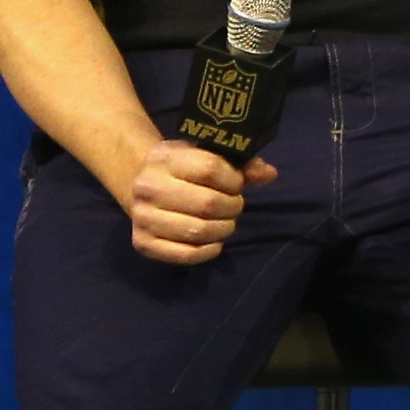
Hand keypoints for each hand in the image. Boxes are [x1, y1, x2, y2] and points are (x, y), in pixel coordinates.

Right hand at [121, 137, 271, 266]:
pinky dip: (207, 252)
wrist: (140, 183)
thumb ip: (241, 164)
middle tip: (234, 207)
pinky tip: (215, 243)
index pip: (210, 169)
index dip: (233, 180)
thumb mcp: (208, 155)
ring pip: (197, 230)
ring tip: (226, 223)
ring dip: (223, 229)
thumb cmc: (184, 168)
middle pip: (206, 203)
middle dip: (232, 207)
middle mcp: (147, 186)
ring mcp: (142, 216)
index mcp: (164, 157)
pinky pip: (184, 254)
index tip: (237, 185)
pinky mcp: (142, 242)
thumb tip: (269, 174)